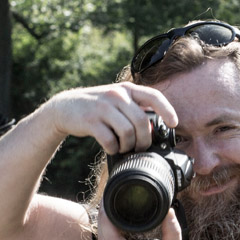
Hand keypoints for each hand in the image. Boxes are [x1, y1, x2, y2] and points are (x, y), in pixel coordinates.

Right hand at [42, 83, 178, 155]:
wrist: (65, 107)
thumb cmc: (98, 108)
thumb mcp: (117, 100)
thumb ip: (135, 109)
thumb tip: (156, 128)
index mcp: (127, 89)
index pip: (154, 96)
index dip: (167, 110)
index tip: (174, 124)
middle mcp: (116, 95)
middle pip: (142, 122)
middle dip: (144, 140)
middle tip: (140, 147)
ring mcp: (102, 107)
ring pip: (127, 132)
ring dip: (128, 146)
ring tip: (123, 148)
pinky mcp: (90, 121)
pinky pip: (110, 140)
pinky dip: (113, 149)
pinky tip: (111, 148)